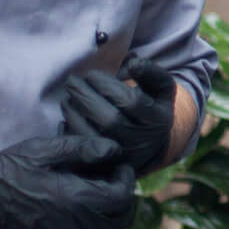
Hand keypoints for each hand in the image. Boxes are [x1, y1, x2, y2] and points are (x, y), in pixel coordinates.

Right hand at [0, 134, 135, 228]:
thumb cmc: (10, 170)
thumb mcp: (45, 150)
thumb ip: (84, 149)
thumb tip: (114, 150)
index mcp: (77, 199)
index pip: (123, 196)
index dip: (127, 180)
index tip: (120, 168)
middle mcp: (75, 226)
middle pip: (119, 219)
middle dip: (122, 199)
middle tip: (112, 183)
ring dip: (107, 217)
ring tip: (95, 198)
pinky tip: (77, 216)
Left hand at [60, 59, 178, 171]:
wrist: (152, 143)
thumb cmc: (152, 106)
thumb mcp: (161, 88)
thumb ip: (151, 72)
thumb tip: (132, 62)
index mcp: (157, 119)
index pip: (130, 101)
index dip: (107, 85)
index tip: (91, 74)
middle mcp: (141, 140)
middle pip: (110, 120)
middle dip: (86, 98)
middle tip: (72, 81)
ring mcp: (123, 155)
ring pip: (94, 136)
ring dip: (75, 113)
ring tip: (67, 97)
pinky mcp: (106, 166)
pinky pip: (83, 150)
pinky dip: (71, 131)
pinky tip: (67, 116)